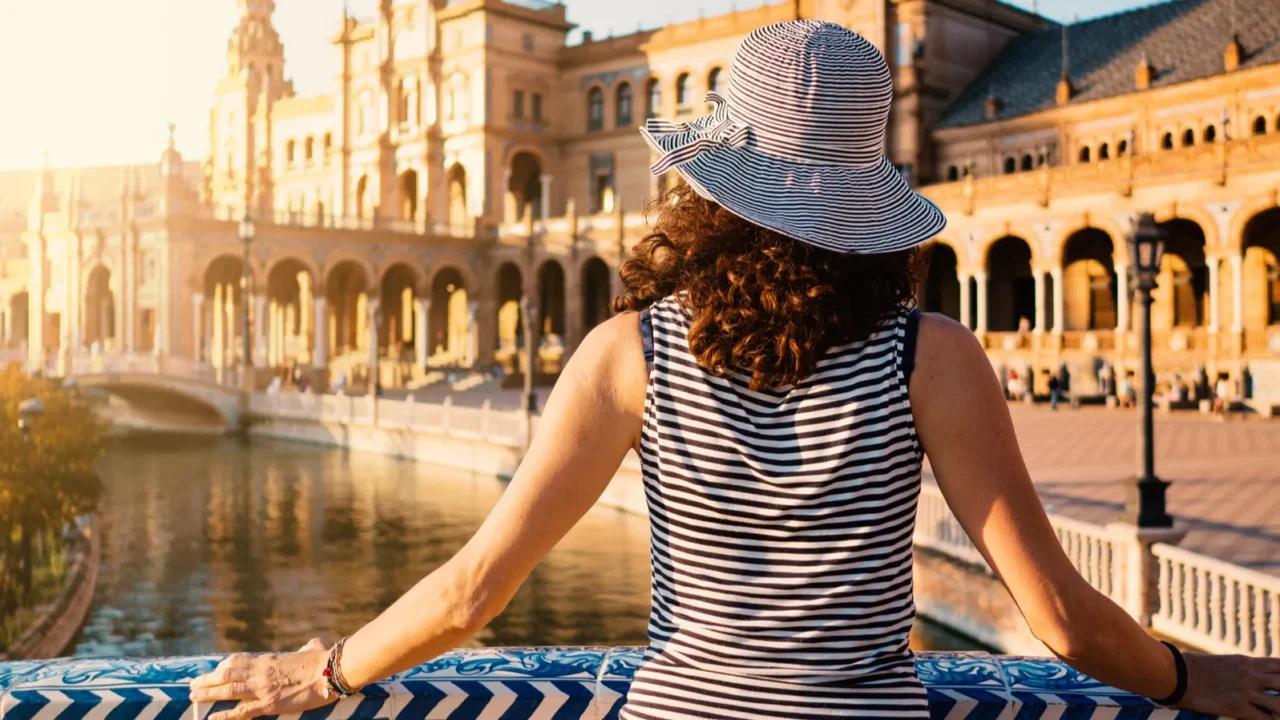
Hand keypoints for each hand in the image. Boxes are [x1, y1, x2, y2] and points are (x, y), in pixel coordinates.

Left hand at [189, 638, 333, 719]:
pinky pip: (242, 712)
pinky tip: (211, 719)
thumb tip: (313, 644)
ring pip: (228, 691)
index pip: (237, 661)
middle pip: (226, 675)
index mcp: (268, 659)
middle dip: (207, 680)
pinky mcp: (270, 704)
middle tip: (193, 684)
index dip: (221, 667)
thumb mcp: (312, 648)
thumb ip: (307, 647)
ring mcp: (263, 688)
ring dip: (208, 694)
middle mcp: (261, 672)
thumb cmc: (324, 658)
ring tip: (193, 698)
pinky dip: (224, 716)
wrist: (330, 670)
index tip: (213, 671)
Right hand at [1179, 652, 1279, 718]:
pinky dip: (1266, 719)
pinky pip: (1264, 719)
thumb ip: (1242, 668)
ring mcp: (1246, 693)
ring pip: (1279, 704)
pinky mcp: (1238, 708)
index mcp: (1247, 662)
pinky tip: (1260, 718)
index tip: (1279, 681)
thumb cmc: (1196, 667)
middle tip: (1277, 698)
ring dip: (1278, 709)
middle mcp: (1251, 676)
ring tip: (1272, 711)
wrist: (1178, 676)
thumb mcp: (1225, 662)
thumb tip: (1252, 675)